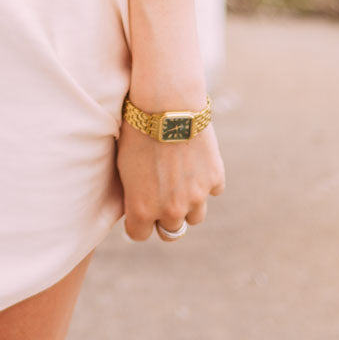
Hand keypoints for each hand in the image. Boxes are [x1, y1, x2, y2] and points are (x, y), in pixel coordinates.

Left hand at [116, 99, 226, 241]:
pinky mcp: (214, 179)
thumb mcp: (124, 165)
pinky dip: (206, 181)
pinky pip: (212, 190)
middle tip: (162, 196)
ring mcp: (196, 197)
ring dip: (189, 204)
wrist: (166, 104)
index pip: (139, 235)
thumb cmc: (137, 130)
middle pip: (171, 232)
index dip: (137, 222)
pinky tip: (195, 161)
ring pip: (195, 217)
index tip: (138, 210)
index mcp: (142, 208)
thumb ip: (133, 193)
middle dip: (165, 217)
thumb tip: (135, 205)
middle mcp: (170, 210)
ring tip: (180, 180)